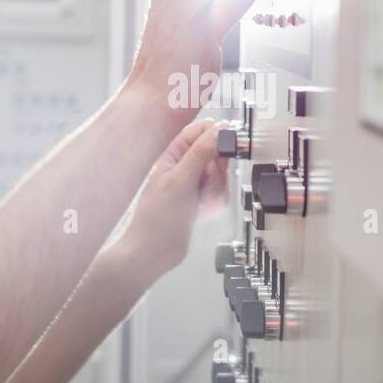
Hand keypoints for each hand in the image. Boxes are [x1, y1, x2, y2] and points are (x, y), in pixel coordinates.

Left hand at [118, 118, 229, 281]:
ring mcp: (193, 184)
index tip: (229, 143)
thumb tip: (219, 129)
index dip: (215, 134)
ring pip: (219, 174)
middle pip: (215, 153)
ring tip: (203, 201)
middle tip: (210, 182)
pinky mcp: (200, 201)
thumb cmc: (157, 218)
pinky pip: (219, 192)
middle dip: (218, 169)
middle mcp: (183, 167)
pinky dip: (216, 202)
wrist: (154, 253)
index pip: (199, 131)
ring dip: (217, 188)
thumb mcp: (181, 180)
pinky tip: (204, 211)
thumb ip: (200, 153)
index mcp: (173, 155)